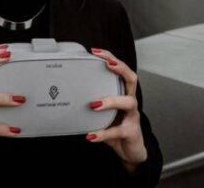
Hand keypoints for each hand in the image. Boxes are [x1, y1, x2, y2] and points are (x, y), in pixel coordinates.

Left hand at [84, 48, 147, 170]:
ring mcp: (133, 117)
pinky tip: (91, 135)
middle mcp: (130, 102)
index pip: (121, 70)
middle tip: (107, 63)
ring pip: (128, 103)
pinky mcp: (131, 133)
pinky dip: (103, 133)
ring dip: (111, 101)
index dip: (112, 58)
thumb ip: (93, 102)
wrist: (131, 150)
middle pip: (132, 79)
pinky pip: (117, 131)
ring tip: (94, 104)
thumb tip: (70, 93)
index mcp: (123, 93)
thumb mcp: (104, 112)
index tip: (96, 52)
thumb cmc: (117, 127)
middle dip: (120, 68)